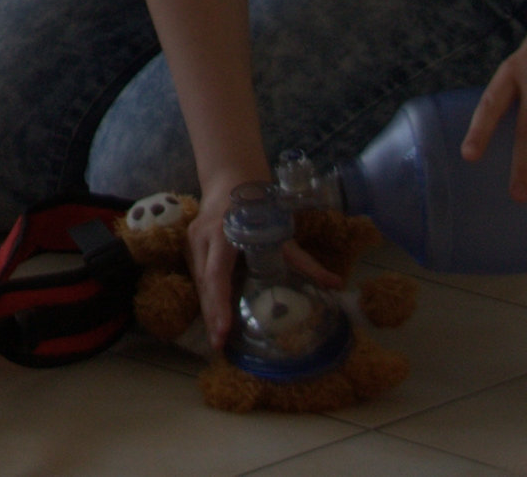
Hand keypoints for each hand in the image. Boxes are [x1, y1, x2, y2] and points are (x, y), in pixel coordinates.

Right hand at [189, 171, 338, 345]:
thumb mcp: (282, 232)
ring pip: (199, 282)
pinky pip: (198, 277)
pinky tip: (216, 318)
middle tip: (219, 346)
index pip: (217, 274)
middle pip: (205, 284)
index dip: (219, 303)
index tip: (224, 330)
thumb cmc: (258, 205)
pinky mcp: (189, 245)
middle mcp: (202, 237)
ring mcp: (192, 241)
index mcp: (224, 232)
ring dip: (209, 311)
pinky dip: (208, 299)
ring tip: (219, 340)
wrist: (231, 179)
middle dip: (213, 316)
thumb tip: (336, 284)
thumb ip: (305, 262)